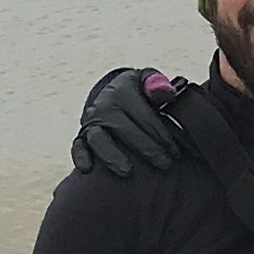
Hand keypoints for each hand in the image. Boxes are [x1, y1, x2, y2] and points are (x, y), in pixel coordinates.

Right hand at [70, 68, 187, 178]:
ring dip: (112, 156)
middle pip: (125, 129)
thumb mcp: (148, 81)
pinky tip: (88, 171)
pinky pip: (78, 147)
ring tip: (128, 172)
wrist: (112, 95)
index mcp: (122, 92)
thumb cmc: (138, 93)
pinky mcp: (81, 136)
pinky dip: (81, 157)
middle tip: (165, 165)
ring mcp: (91, 122)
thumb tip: (164, 94)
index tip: (176, 152)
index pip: (144, 116)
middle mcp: (103, 106)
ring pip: (99, 139)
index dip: (162, 135)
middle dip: (147, 149)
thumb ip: (158, 84)